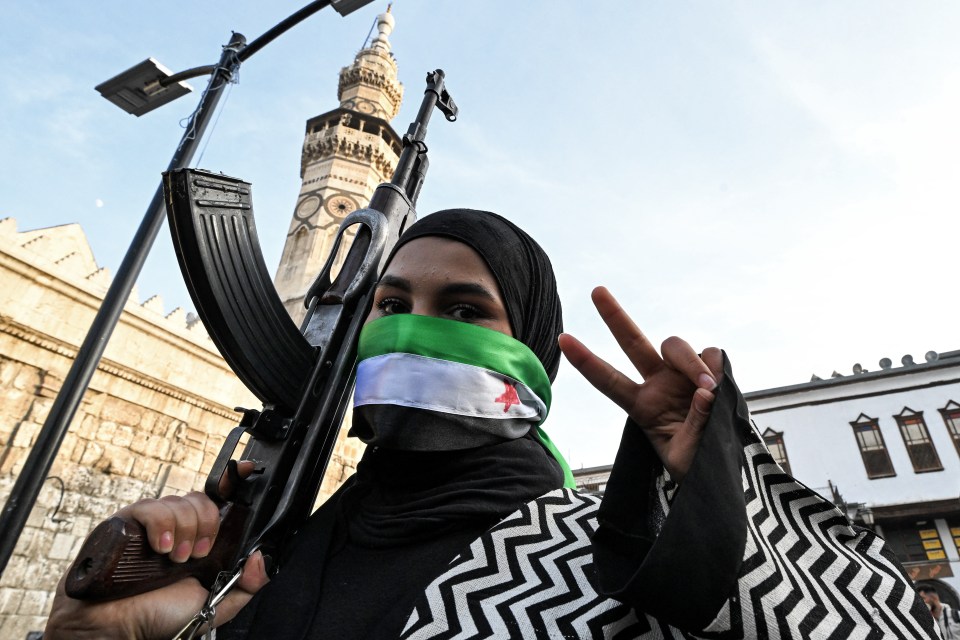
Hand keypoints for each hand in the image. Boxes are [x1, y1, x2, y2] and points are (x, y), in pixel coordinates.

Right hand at [45, 462, 268, 638]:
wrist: (118, 628)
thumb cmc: (160, 616)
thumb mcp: (215, 603)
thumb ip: (245, 585)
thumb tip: (260, 558)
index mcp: (202, 540)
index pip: (221, 501)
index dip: (235, 481)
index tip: (249, 469)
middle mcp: (180, 527)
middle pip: (205, 500)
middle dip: (207, 526)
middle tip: (198, 554)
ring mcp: (154, 522)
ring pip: (181, 502)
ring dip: (185, 531)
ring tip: (175, 559)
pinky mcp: (128, 522)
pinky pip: (152, 507)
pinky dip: (161, 525)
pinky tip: (160, 547)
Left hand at [558, 287, 722, 481]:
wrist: (723, 465)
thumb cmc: (695, 464)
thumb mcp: (685, 457)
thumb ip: (694, 425)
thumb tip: (706, 391)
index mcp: (641, 406)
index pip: (607, 380)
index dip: (586, 361)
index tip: (562, 339)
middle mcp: (658, 383)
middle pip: (632, 341)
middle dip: (614, 316)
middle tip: (596, 290)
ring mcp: (682, 374)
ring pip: (674, 345)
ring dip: (689, 363)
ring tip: (704, 388)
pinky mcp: (710, 369)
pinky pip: (709, 354)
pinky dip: (712, 366)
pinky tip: (717, 387)